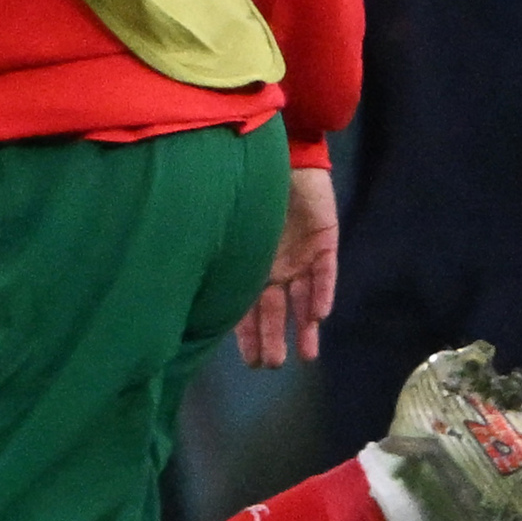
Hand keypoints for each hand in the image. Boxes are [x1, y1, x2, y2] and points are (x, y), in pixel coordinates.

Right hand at [236, 164, 336, 368]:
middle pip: (276, 309)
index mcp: (250, 266)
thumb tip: (197, 293)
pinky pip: (325, 272)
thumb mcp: (231, 230)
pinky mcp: (324, 242)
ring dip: (304, 326)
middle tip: (271, 365)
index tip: (249, 362)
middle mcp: (275, 266)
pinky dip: (321, 292)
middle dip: (274, 338)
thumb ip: (224, 260)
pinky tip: (319, 315)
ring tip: (307, 355)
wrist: (279, 155)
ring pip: (303, 298)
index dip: (249, 336)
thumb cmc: (245, 190)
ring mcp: (301, 256)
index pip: (248, 308)